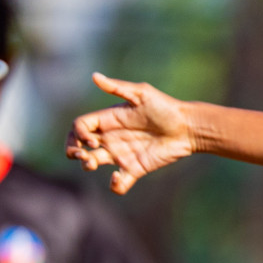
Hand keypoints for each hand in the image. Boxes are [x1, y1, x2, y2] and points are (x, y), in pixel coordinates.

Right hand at [65, 73, 194, 193]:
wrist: (188, 128)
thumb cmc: (166, 107)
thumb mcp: (141, 94)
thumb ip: (117, 88)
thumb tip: (94, 76)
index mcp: (108, 119)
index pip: (80, 127)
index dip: (78, 135)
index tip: (92, 140)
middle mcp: (111, 137)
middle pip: (80, 145)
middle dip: (73, 151)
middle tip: (83, 156)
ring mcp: (122, 154)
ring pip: (92, 163)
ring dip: (86, 165)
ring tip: (92, 164)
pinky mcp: (135, 168)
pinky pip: (118, 183)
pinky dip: (114, 185)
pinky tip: (118, 177)